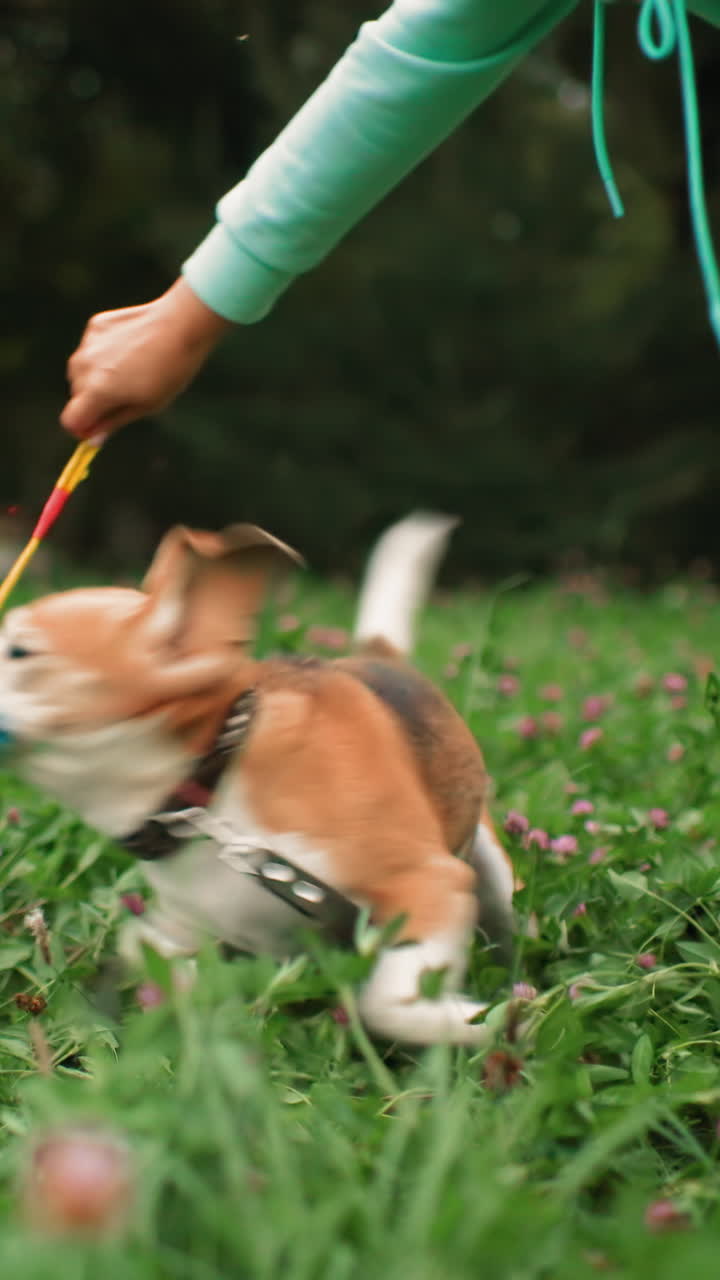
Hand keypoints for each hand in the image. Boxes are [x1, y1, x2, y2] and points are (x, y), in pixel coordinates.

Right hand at [61, 278, 231, 437]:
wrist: (181, 325)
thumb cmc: (169, 370)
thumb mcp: (146, 406)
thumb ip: (114, 422)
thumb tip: (93, 438)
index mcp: (96, 391)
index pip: (70, 420)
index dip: (82, 428)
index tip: (97, 428)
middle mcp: (84, 367)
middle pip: (77, 396)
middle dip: (93, 402)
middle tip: (124, 398)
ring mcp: (87, 344)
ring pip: (81, 372)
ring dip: (96, 378)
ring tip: (129, 372)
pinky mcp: (95, 326)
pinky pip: (90, 350)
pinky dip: (103, 355)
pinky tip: (129, 350)